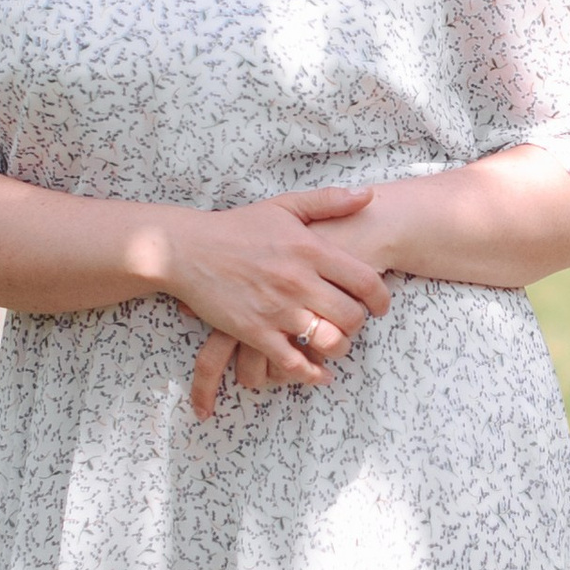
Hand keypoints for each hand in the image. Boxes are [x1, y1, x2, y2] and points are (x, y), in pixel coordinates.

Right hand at [171, 187, 386, 417]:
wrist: (187, 249)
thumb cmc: (237, 227)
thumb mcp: (284, 206)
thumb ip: (328, 201)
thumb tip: (368, 195)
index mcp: (310, 249)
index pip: (365, 281)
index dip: (381, 299)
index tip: (380, 306)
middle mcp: (298, 281)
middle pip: (351, 316)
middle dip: (359, 324)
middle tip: (353, 323)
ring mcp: (276, 309)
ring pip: (328, 342)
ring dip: (339, 348)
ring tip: (335, 343)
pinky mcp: (254, 332)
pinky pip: (292, 363)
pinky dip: (310, 374)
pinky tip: (318, 374)